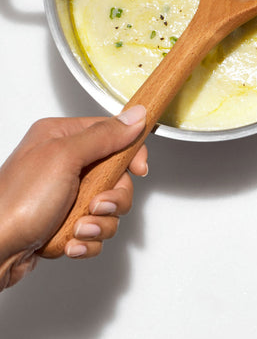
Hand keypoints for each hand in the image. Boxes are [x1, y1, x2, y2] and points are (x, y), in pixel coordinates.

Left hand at [0, 105, 147, 290]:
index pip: (113, 134)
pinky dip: (87, 241)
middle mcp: (65, 163)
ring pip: (109, 207)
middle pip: (117, 176)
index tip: (138, 169)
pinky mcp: (65, 221)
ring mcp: (66, 194)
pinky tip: (69, 243)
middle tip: (96, 205)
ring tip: (77, 229)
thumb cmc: (15, 203)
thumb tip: (135, 116)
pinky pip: (96, 229)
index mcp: (62, 138)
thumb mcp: (64, 158)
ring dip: (99, 223)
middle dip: (113, 198)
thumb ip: (104, 136)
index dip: (130, 153)